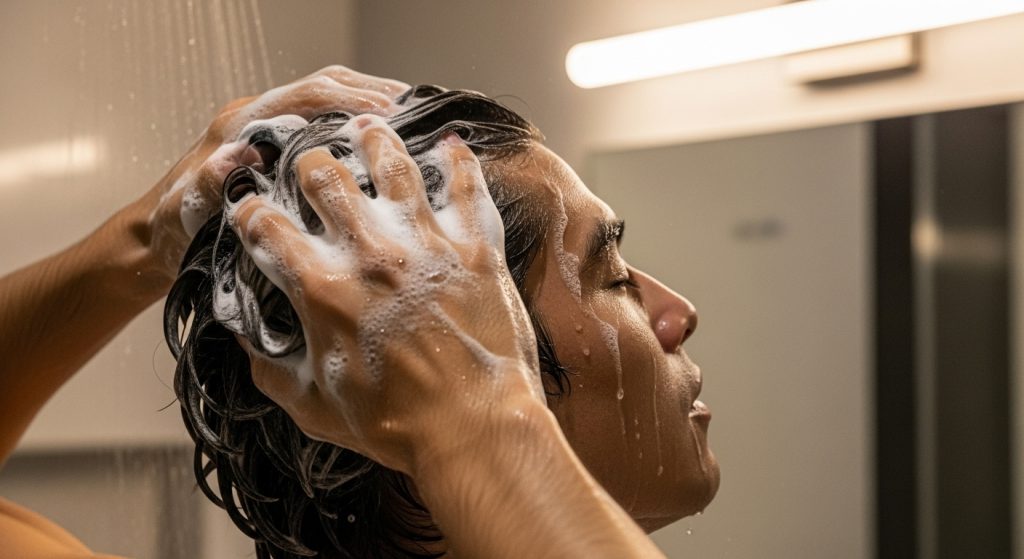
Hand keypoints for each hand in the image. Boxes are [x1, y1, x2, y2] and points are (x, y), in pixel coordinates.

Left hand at [139, 65, 409, 277]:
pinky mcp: (279, 147)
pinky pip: (325, 122)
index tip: (388, 113)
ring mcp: (270, 130)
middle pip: (324, 87)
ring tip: (411, 116)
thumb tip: (237, 155)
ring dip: (368, 102)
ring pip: (328, 100)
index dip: (350, 101)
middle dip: (370, 92)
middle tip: (415, 107)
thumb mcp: (187, 211)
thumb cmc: (173, 227)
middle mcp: (258, 119)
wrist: (159, 239)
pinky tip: (384, 140)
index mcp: (241, 125)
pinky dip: (358, 122)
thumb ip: (207, 182)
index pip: (305, 97)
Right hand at [227, 115, 542, 474]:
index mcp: (323, 288)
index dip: (249, 211)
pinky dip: (458, 161)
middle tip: (312, 167)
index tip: (251, 210)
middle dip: (309, 166)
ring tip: (367, 128)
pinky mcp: (474, 248)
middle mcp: (370, 254)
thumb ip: (272, 369)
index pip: (266, 226)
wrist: (475, 427)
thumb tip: (249, 344)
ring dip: (374, 140)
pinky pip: (465, 187)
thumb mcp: (313, 407)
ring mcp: (426, 244)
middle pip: (324, 176)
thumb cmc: (397, 424)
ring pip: (393, 164)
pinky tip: (450, 145)